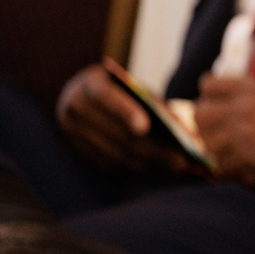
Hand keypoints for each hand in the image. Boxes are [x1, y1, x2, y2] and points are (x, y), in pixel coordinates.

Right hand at [56, 65, 198, 174]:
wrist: (81, 96)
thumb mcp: (134, 87)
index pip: (107, 97)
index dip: (126, 112)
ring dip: (148, 163)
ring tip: (176, 167)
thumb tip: (181, 129)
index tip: (145, 128)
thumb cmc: (119, 90)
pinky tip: (158, 168)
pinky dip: (135, 167)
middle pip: (116, 134)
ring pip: (114, 153)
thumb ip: (154, 103)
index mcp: (89, 85)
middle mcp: (76, 109)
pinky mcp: (77, 151)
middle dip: (152, 149)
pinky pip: (109, 164)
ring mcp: (72, 133)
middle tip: (181, 159)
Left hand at [193, 75, 254, 192]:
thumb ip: (252, 92)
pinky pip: (220, 166)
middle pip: (200, 114)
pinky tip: (243, 167)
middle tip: (220, 134)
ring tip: (233, 154)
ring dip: (216, 150)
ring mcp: (241, 137)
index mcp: (253, 89)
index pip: (209, 86)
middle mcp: (243, 109)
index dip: (210, 98)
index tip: (217, 108)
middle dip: (206, 125)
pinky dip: (228, 169)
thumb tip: (220, 91)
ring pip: (206, 143)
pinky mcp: (244, 163)